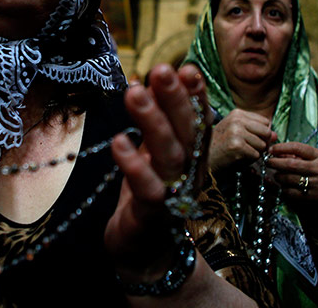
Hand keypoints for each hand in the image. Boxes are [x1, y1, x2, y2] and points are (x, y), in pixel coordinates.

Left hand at [106, 63, 208, 281]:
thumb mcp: (153, 153)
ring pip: (169, 155)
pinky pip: (147, 188)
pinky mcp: (151, 214)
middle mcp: (189, 173)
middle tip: (162, 70)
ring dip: (153, 122)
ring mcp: (173, 194)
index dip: (195, 95)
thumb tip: (147, 82)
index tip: (187, 68)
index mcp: (191, 155)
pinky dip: (134, 165)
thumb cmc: (149, 192)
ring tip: (135, 93)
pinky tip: (119, 141)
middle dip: (175, 99)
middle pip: (187, 133)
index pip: (198, 121)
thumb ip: (155, 123)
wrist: (142, 249)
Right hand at [209, 109, 275, 173]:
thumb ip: (257, 131)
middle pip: (266, 132)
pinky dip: (249, 160)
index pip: (265, 121)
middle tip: (247, 147)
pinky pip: (256, 155)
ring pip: (262, 145)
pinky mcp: (236, 146)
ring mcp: (236, 132)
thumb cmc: (220, 145)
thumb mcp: (236, 132)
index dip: (262, 133)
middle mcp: (236, 120)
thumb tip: (275, 135)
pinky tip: (237, 157)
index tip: (250, 138)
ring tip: (239, 152)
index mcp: (237, 113)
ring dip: (254, 153)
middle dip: (261, 143)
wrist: (203, 158)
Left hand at [267, 142, 317, 205]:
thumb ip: (293, 155)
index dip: (281, 148)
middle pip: (290, 164)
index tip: (270, 149)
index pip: (297, 148)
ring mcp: (317, 185)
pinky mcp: (311, 197)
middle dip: (275, 162)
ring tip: (276, 175)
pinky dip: (280, 188)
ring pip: (288, 178)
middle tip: (267, 162)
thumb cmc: (314, 174)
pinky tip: (280, 185)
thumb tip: (273, 151)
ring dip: (277, 176)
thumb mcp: (309, 161)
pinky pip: (288, 191)